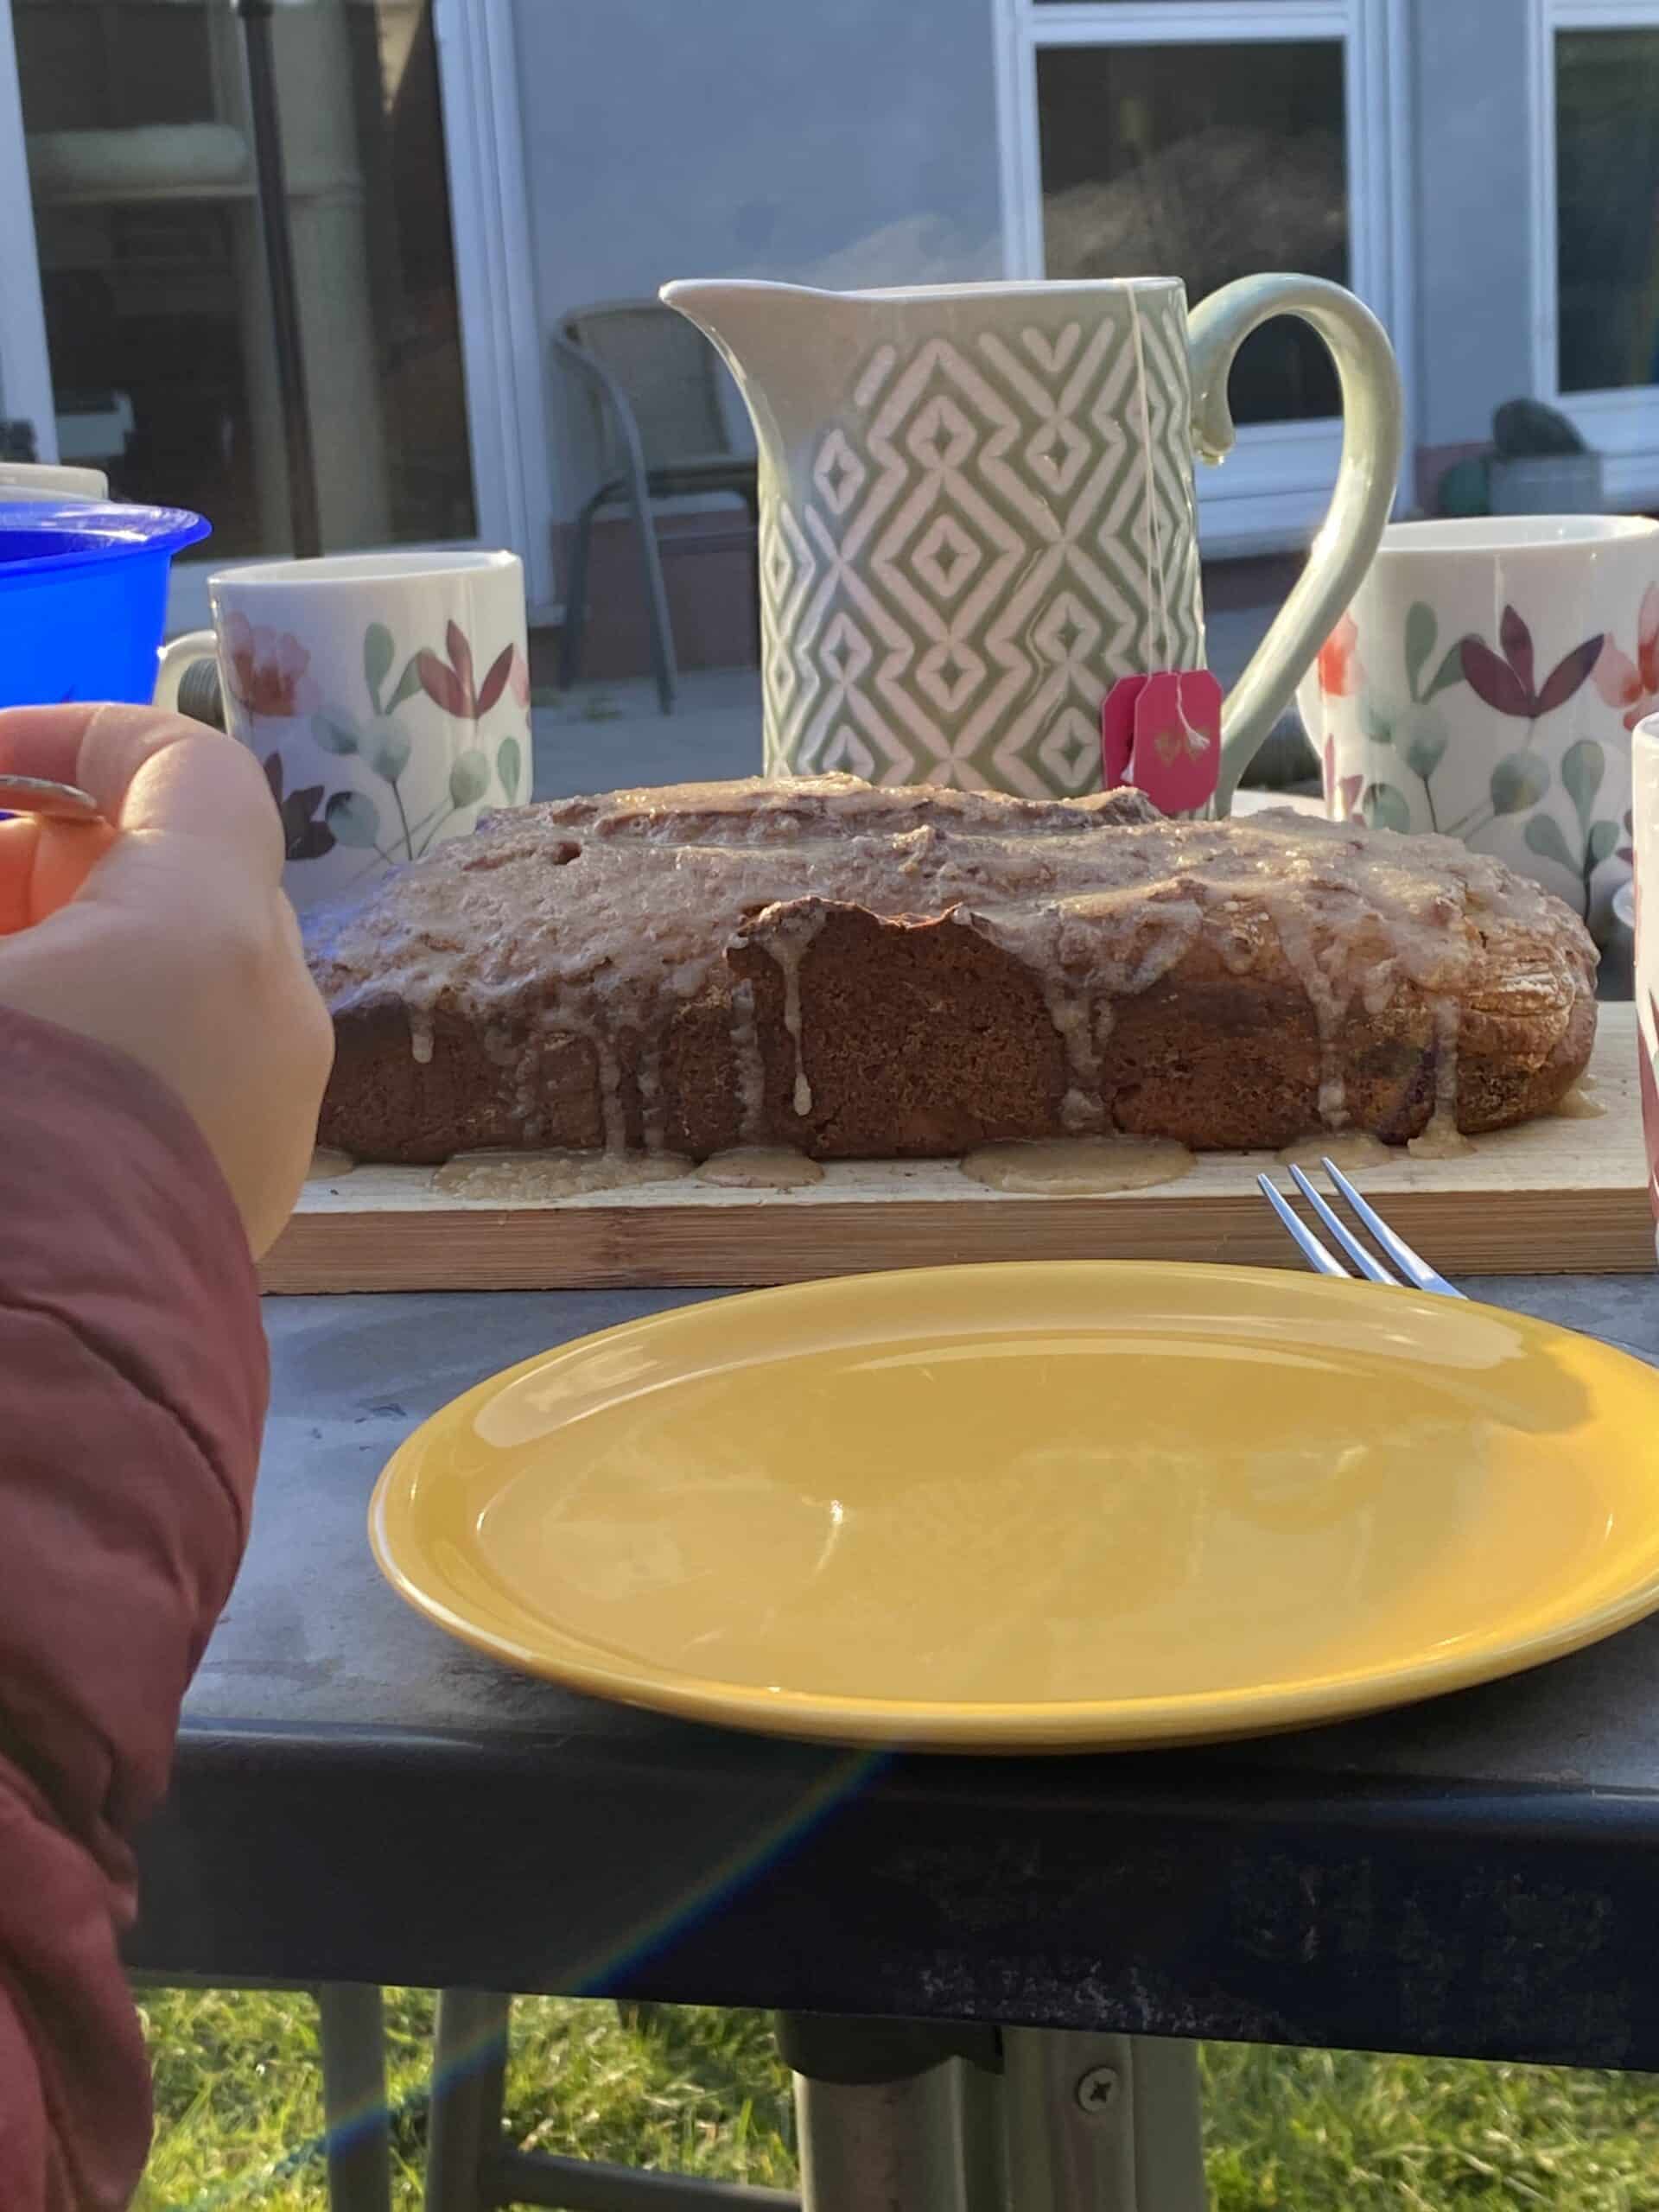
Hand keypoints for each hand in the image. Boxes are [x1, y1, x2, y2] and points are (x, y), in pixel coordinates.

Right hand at [0, 704, 333, 1255]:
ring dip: (59, 962)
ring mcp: (268, 1119)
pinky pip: (177, 1075)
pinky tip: (20, 1088)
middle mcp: (272, 1017)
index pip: (184, 762)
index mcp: (207, 935)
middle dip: (35, 866)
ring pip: (168, 982)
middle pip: (170, 874)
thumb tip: (0, 876)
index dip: (69, 734)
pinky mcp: (238, 1203)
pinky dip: (96, 1047)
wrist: (22, 1407)